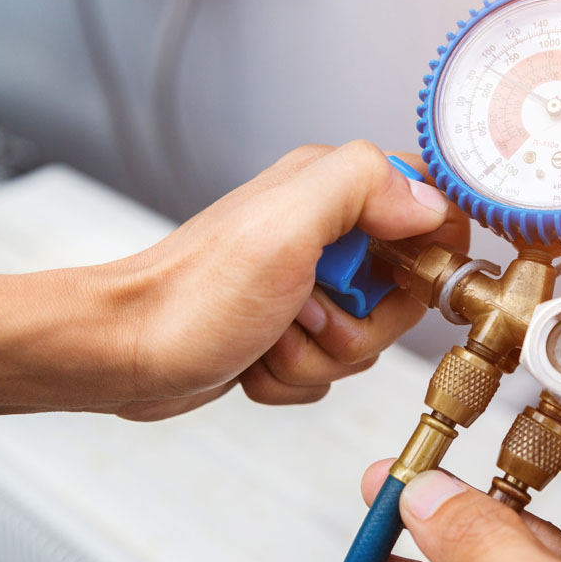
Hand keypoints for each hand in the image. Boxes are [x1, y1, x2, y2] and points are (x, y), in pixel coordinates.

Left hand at [0, 141, 467, 418]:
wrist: (128, 354)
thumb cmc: (191, 297)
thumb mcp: (284, 228)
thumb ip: (362, 188)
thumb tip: (429, 201)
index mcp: (332, 189)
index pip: (430, 206)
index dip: (432, 252)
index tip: (400, 281)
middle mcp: (327, 230)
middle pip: (407, 288)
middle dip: (362, 323)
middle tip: (311, 309)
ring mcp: (313, 281)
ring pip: (372, 335)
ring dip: (323, 354)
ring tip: (275, 332)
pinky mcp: (297, 325)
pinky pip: (336, 364)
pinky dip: (300, 373)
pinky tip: (260, 354)